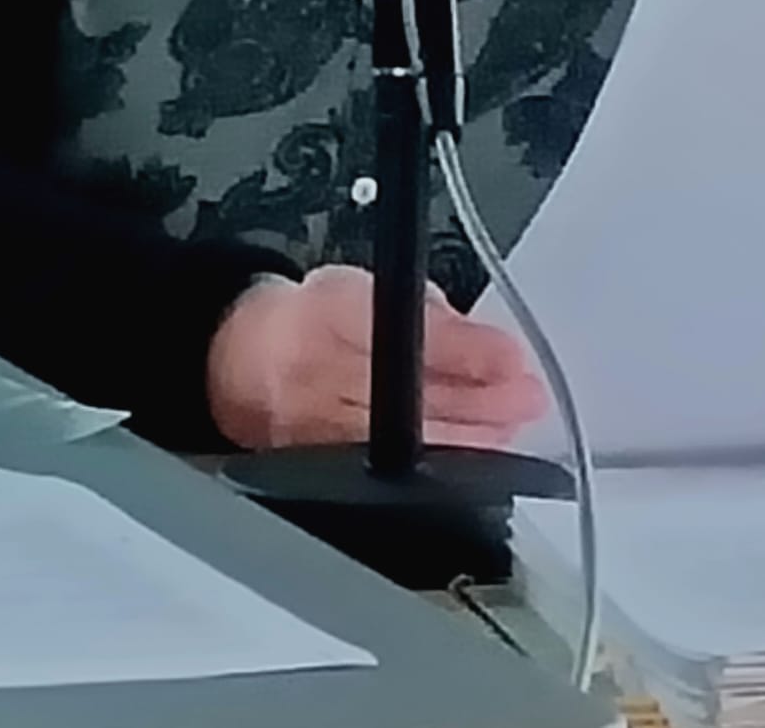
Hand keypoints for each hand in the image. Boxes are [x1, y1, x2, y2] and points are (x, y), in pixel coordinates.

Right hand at [206, 265, 548, 450]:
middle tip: (528, 397)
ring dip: (472, 441)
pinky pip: (393, 477)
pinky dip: (441, 467)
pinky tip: (475, 459)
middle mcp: (316, 380)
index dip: (466, 352)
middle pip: (413, 400)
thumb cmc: (306, 319)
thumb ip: (426, 313)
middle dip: (483, 403)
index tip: (510, 357)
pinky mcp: (319, 474)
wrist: (236, 361)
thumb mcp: (363, 287)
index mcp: (326, 316)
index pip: (406, 335)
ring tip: (512, 428)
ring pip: (408, 446)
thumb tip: (493, 351)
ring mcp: (316, 436)